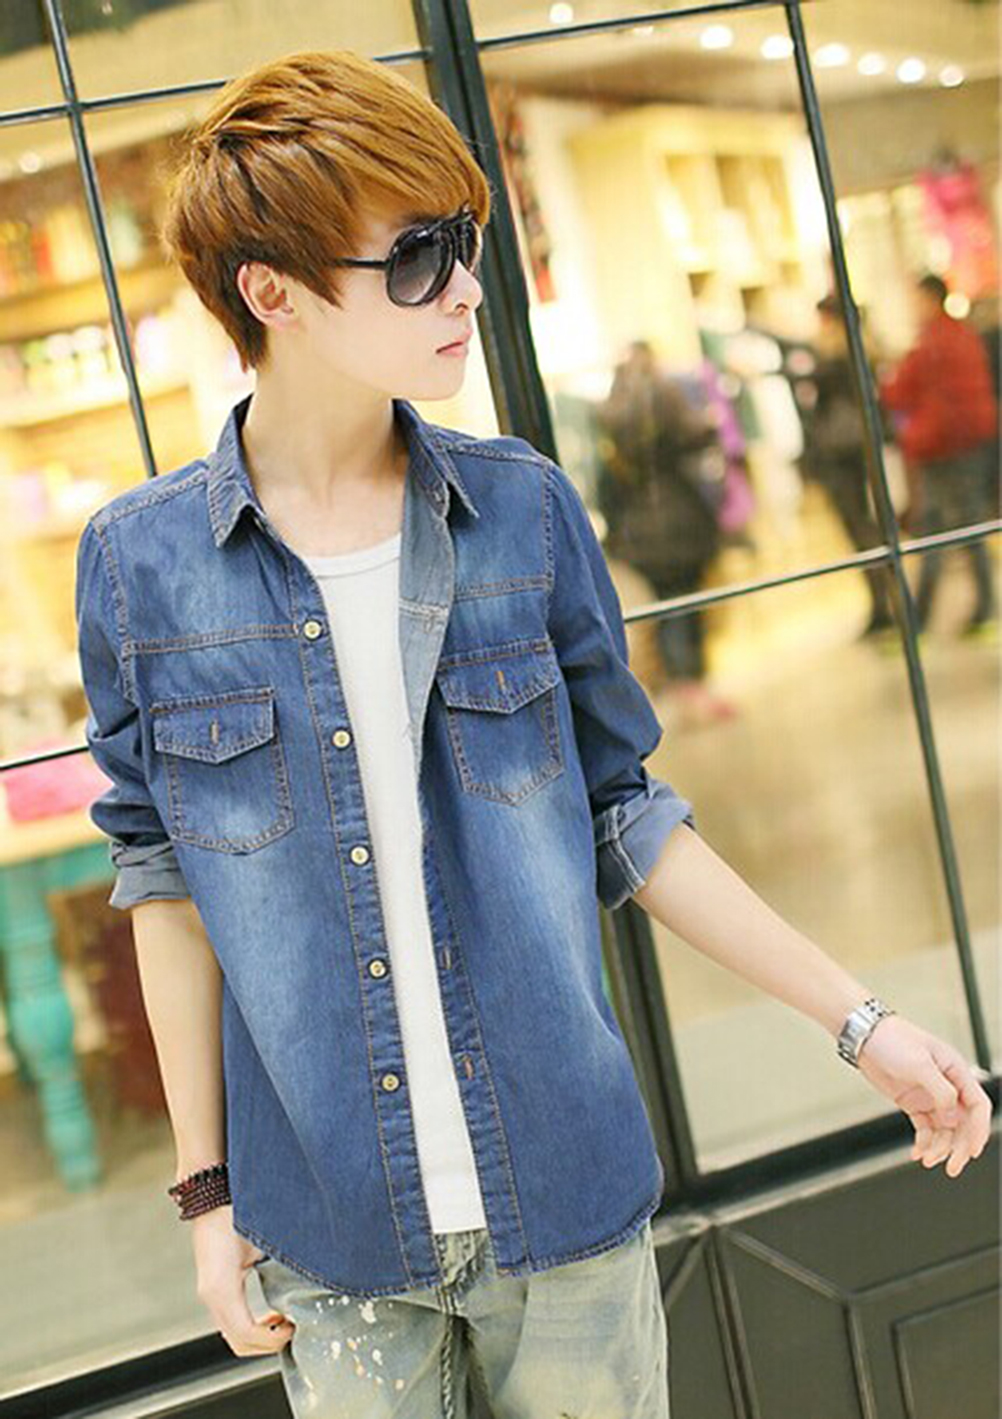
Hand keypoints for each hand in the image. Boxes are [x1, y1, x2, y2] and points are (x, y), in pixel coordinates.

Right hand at [190, 1203, 295, 1355]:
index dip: (274, 1339)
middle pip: (238, 1343)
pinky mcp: (212, 1287)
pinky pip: (231, 1320)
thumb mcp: (262, 1236)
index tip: (295, 1326)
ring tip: (285, 1320)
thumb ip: (283, 1260)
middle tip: (294, 1327)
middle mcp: (211, 1294)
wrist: (209, 1192)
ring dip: (260, 1336)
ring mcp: (209, 1292)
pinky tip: (271, 1312)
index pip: (247, 1333)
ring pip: (233, 1334)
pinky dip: (251, 1325)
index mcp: (222, 1286)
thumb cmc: (236, 1208)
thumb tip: (312, 1279)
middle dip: (268, 1344)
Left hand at [855, 1015, 993, 1176]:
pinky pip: (925, 1128)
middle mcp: (946, 1086)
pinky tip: (918, 1152)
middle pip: (963, 1123)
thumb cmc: (893, 1039)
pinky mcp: (913, 1102)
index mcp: (956, 1072)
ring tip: (927, 1158)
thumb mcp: (920, 1064)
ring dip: (939, 1147)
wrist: (864, 1036)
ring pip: (944, 1130)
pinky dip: (924, 1142)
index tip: (972, 1151)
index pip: (977, 1106)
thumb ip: (941, 1092)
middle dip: (959, 1146)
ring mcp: (929, 1096)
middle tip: (952, 1166)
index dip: (979, 1130)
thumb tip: (954, 1119)